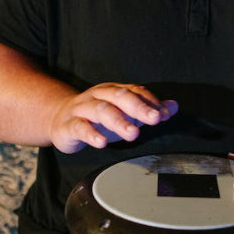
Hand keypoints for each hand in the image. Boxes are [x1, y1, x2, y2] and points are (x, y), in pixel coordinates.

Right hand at [49, 83, 177, 153]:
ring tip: (134, 134)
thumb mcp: (124, 113)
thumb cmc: (96, 118)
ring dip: (119, 121)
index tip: (165, 114)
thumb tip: (174, 106)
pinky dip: (91, 135)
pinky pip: (80, 128)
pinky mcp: (69, 125)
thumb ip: (147, 110)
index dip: (150, 102)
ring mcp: (83, 109)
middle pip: (119, 96)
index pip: (135, 92)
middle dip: (139, 107)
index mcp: (113, 91)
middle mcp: (98, 96)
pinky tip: (102, 143)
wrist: (59, 120)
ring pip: (101, 110)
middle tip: (156, 119)